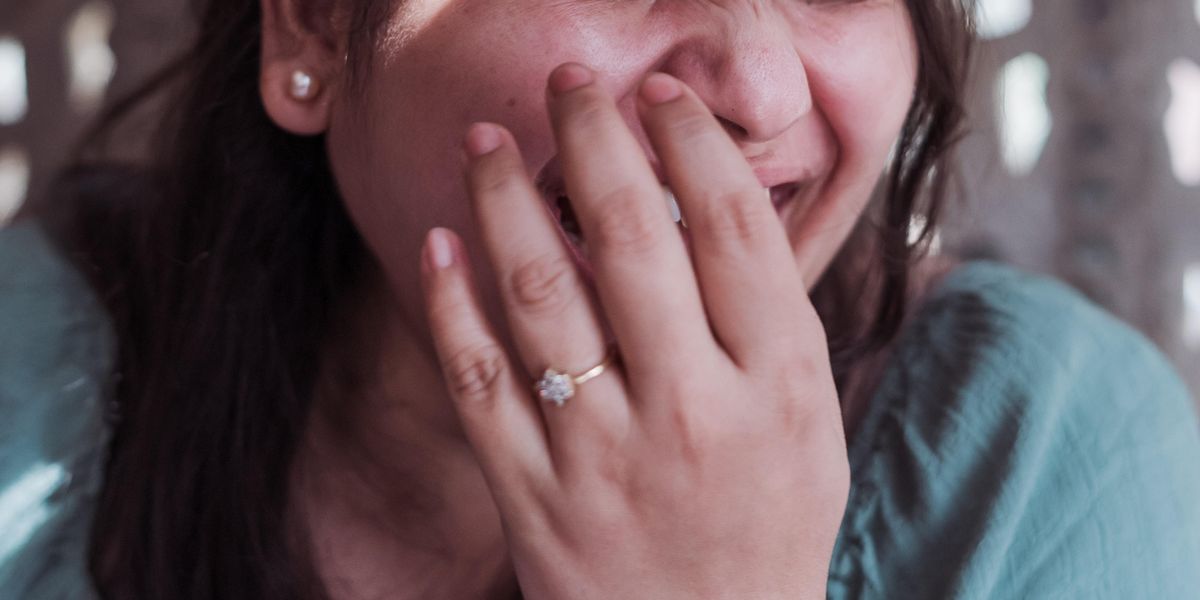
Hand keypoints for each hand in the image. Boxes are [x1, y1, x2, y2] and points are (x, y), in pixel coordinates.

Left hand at [420, 63, 848, 598]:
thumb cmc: (769, 523)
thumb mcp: (809, 422)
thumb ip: (770, 319)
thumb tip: (710, 199)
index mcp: (780, 385)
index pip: (732, 227)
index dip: (690, 140)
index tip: (659, 92)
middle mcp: (693, 413)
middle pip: (633, 237)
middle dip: (592, 137)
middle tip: (569, 82)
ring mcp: (604, 457)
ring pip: (540, 294)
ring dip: (504, 201)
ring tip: (486, 141)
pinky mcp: (534, 498)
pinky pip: (478, 382)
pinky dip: (450, 306)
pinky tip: (441, 244)